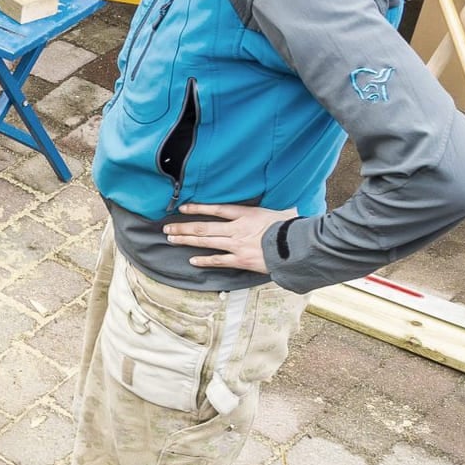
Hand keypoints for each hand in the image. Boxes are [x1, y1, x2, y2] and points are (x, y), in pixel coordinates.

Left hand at [163, 202, 296, 272]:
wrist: (297, 247)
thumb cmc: (291, 228)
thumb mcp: (279, 212)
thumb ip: (268, 211)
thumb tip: (278, 204)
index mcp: (246, 214)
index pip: (216, 209)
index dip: (198, 208)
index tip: (183, 208)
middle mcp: (237, 228)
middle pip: (204, 226)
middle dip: (183, 227)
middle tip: (167, 228)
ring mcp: (237, 245)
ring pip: (205, 241)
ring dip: (186, 240)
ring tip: (171, 239)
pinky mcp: (240, 260)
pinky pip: (218, 260)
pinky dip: (204, 260)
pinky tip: (192, 260)